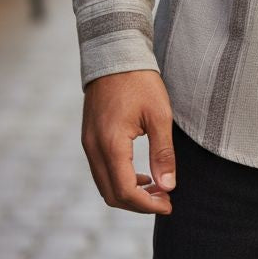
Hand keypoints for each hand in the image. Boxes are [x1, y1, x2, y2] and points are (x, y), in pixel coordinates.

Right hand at [81, 68, 175, 213]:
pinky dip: (119, 180)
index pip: (125, 191)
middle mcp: (94, 148)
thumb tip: (169, 186)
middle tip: (165, 200)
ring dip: (128, 193)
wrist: (114, 54)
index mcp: (111, 144)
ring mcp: (88, 143)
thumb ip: (163, 152)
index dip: (147, 205)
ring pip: (104, 185)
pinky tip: (141, 175)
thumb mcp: (159, 114)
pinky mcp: (89, 138)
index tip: (169, 204)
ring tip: (156, 189)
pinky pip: (101, 170)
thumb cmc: (140, 81)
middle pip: (111, 194)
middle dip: (139, 204)